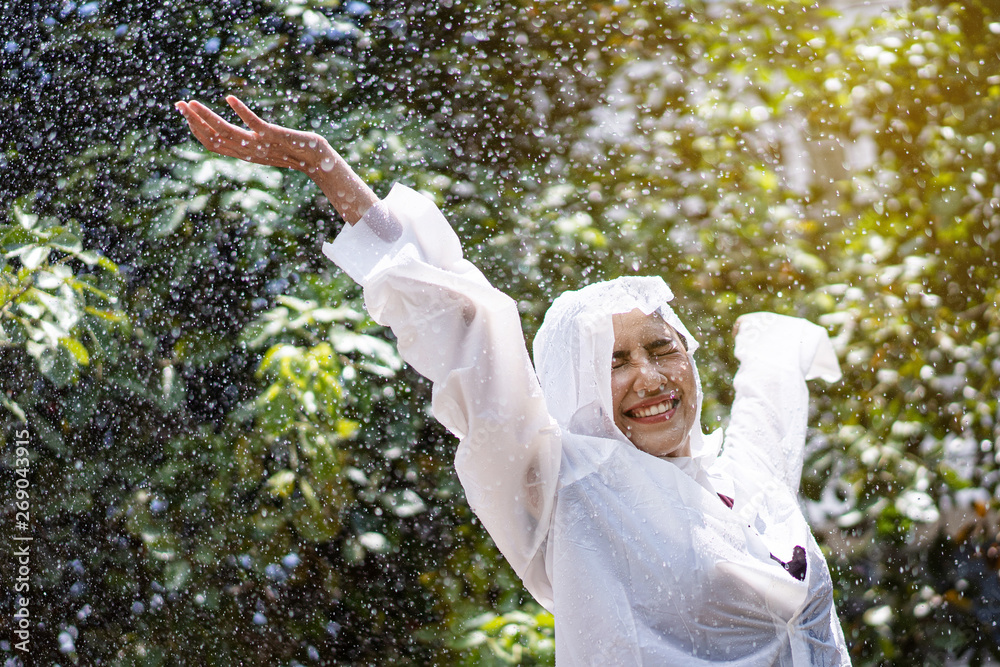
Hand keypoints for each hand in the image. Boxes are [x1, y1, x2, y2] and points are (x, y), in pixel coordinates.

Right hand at [175, 96, 333, 174]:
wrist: (318, 160)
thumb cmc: (294, 151)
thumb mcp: (266, 147)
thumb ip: (249, 140)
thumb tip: (236, 130)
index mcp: (245, 153)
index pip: (213, 144)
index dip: (196, 129)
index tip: (184, 113)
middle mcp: (249, 152)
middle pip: (214, 139)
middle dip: (194, 122)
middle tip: (179, 104)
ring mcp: (261, 145)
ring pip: (227, 133)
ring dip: (208, 117)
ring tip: (192, 102)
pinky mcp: (274, 136)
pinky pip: (254, 124)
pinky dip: (241, 111)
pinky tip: (229, 97)